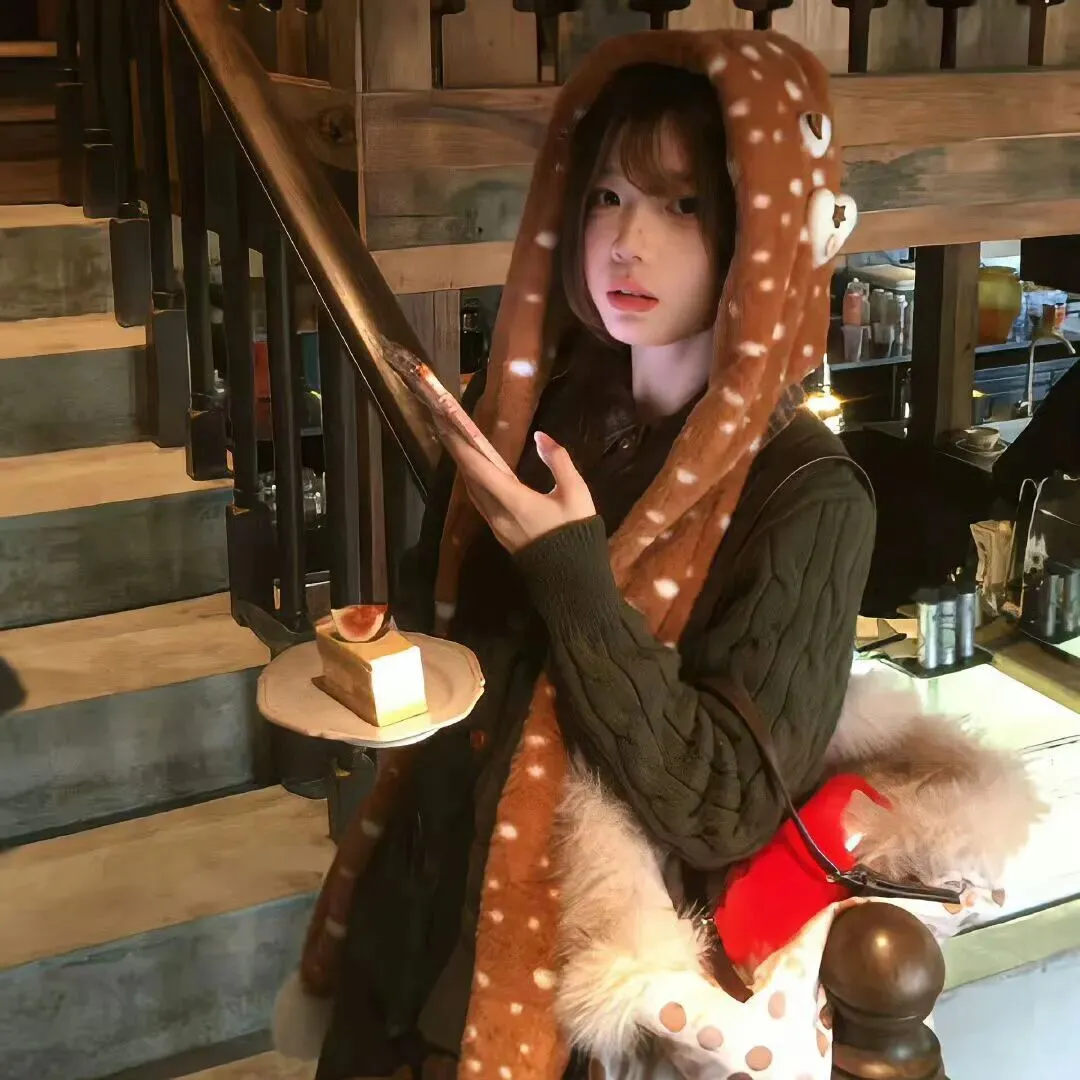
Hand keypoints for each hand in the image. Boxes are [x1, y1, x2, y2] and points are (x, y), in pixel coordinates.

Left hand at [437, 424, 595, 553]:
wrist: (571, 575)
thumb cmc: (574, 531)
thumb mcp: (576, 493)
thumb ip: (558, 461)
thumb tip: (541, 437)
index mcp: (514, 501)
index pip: (480, 470)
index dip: (463, 447)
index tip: (449, 427)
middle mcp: (497, 513)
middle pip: (470, 479)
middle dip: (458, 453)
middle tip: (448, 428)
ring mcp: (496, 525)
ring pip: (472, 492)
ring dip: (464, 468)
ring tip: (459, 446)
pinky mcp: (499, 532)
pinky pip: (479, 502)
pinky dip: (474, 482)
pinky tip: (476, 473)